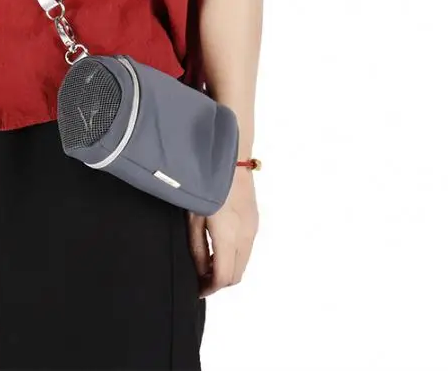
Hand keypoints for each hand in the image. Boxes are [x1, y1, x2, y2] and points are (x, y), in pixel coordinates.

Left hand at [188, 168, 258, 295]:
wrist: (229, 156)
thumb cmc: (205, 181)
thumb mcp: (192, 215)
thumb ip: (196, 246)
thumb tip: (201, 272)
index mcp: (228, 234)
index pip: (224, 276)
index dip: (209, 288)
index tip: (196, 290)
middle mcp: (245, 234)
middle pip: (237, 274)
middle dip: (219, 282)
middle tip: (200, 279)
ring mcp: (253, 227)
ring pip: (243, 262)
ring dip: (228, 269)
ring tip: (207, 263)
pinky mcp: (255, 220)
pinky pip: (247, 248)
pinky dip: (235, 256)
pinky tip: (218, 248)